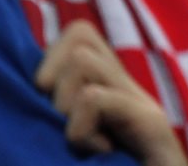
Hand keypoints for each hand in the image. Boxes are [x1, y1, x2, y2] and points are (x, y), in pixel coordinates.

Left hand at [34, 21, 187, 165]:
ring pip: (83, 60)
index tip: (49, 110)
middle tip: (63, 123)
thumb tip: (35, 90)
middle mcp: (130, 87)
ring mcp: (143, 103)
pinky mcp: (152, 124)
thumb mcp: (82, 144)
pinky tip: (98, 153)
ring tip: (81, 140)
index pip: (79, 33)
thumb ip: (66, 116)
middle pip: (80, 35)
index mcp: (111, 89)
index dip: (50, 61)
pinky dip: (80, 130)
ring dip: (65, 105)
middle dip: (53, 76)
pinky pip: (95, 99)